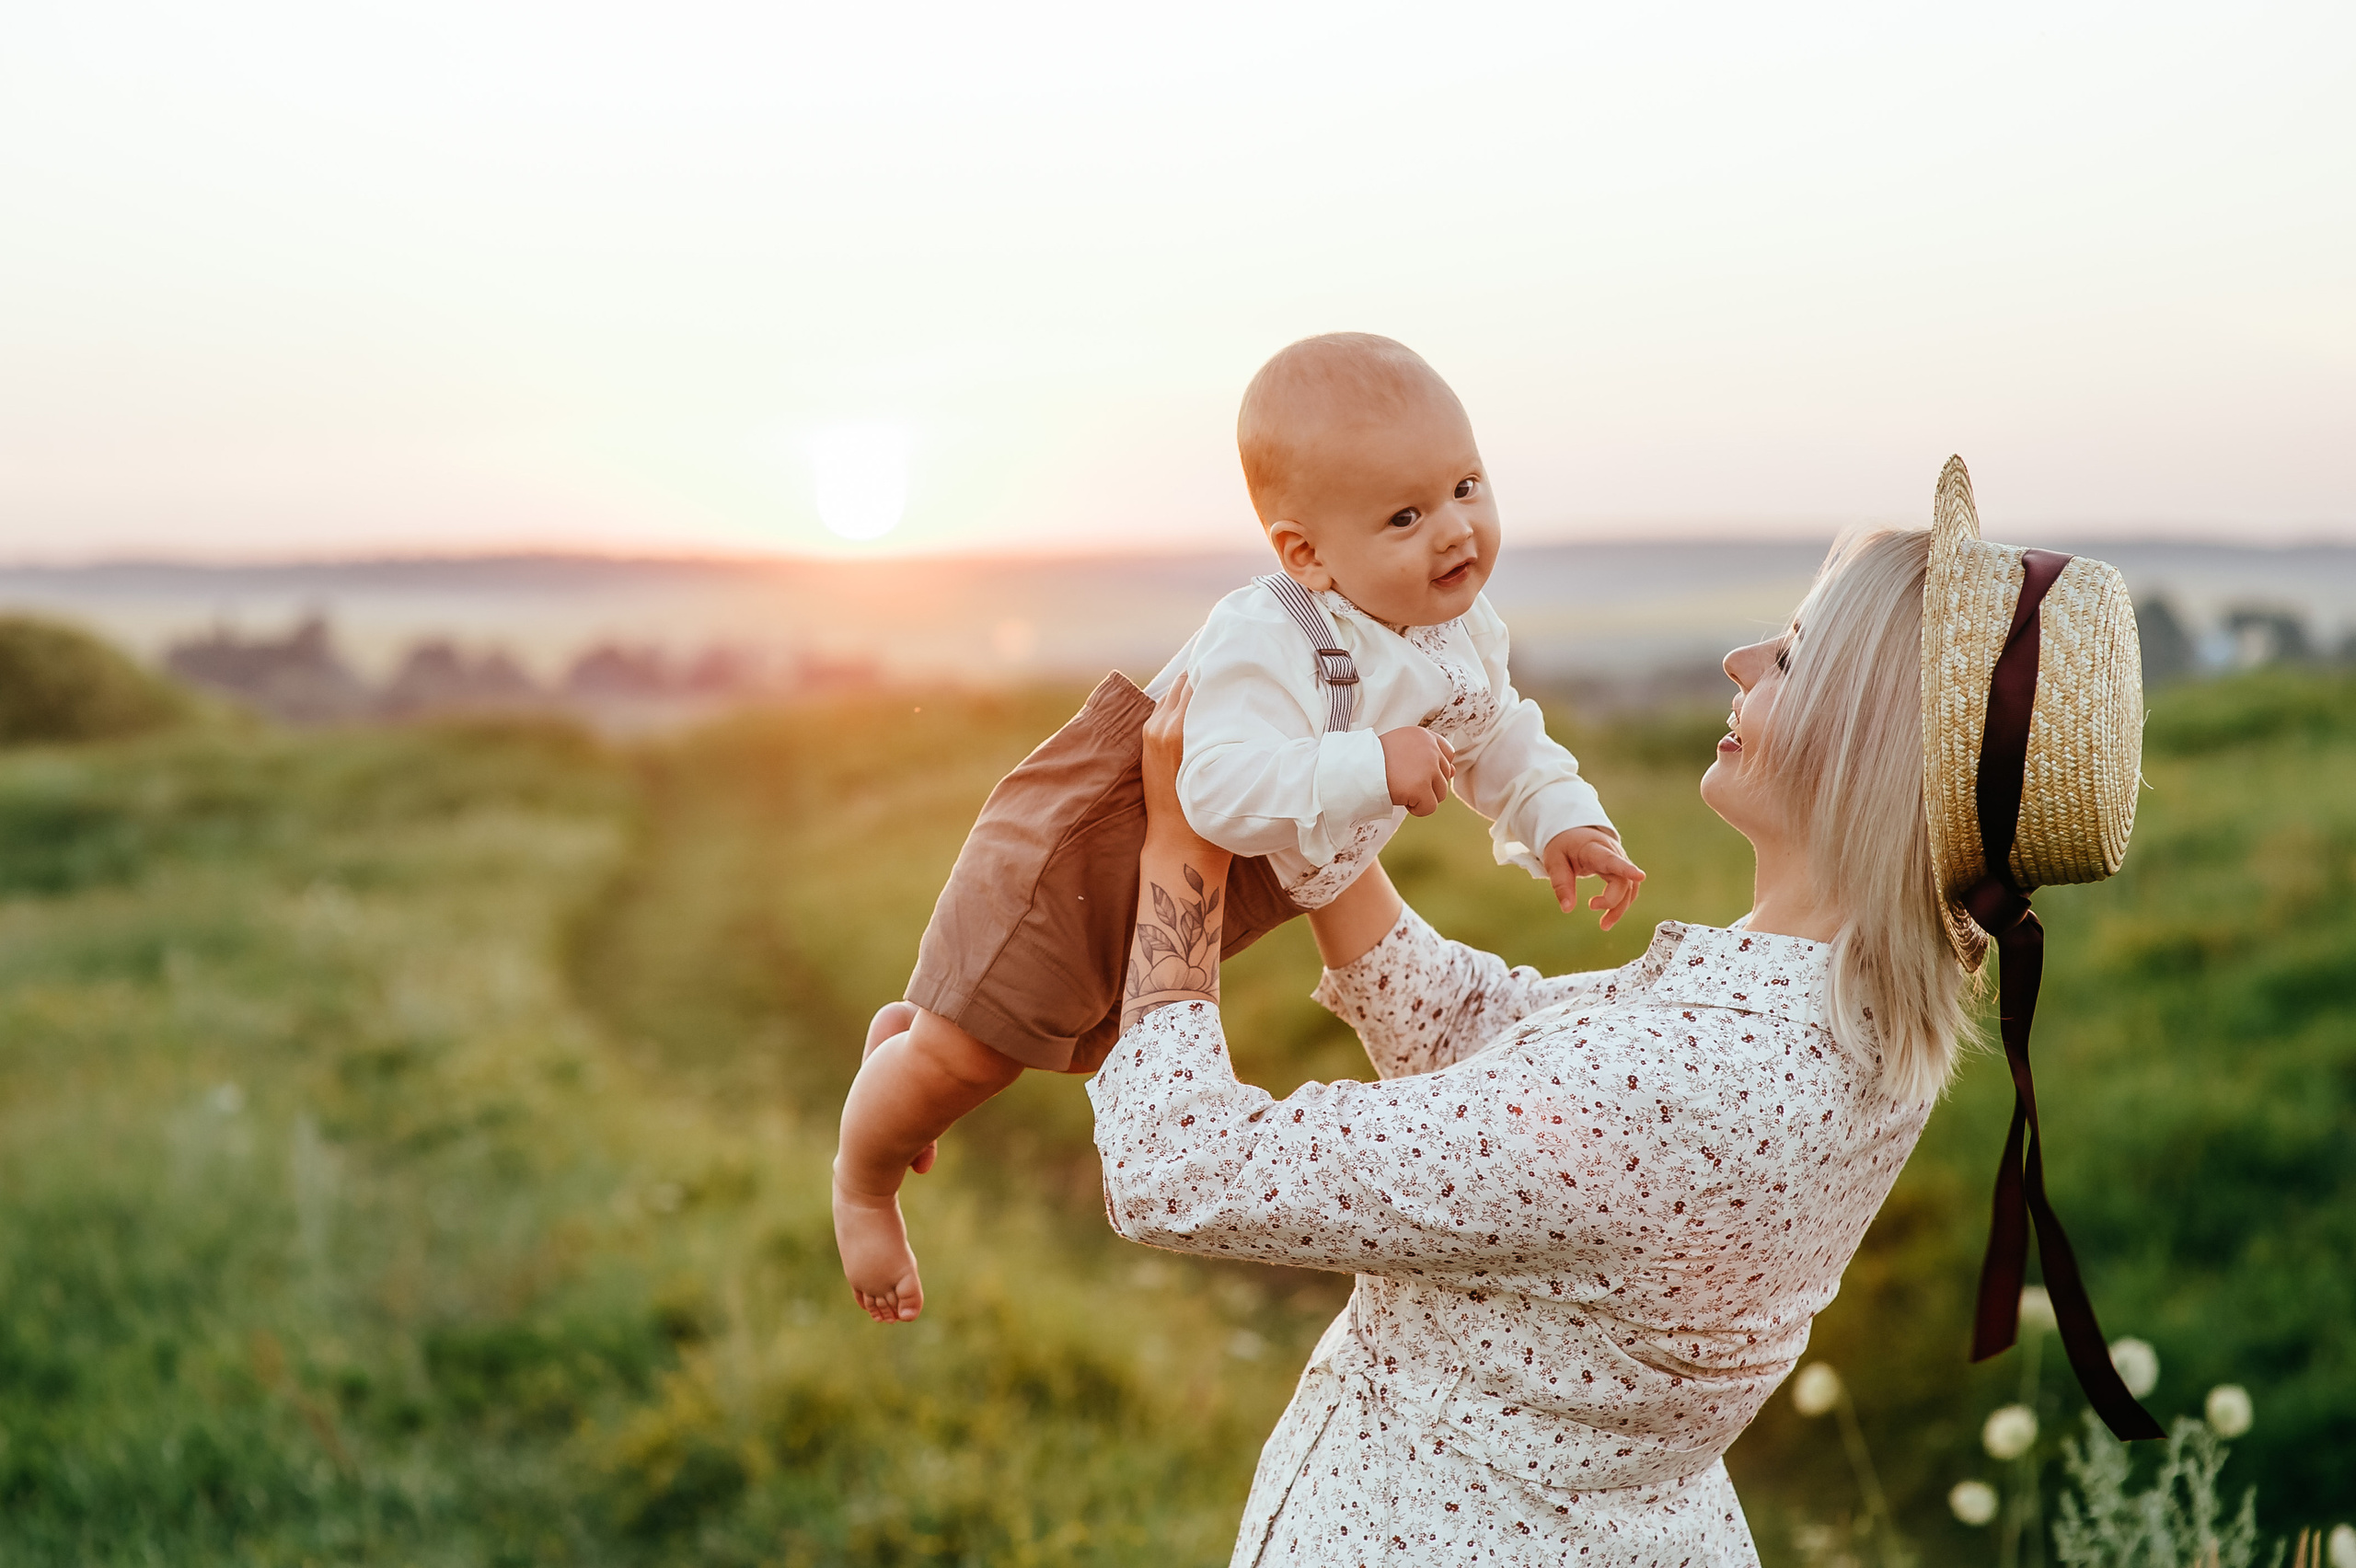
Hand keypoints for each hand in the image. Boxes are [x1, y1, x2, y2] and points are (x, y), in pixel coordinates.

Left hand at [1141, 676, 1225, 861]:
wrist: (1177, 845)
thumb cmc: (1209, 812)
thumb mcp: (1225, 766)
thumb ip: (1225, 730)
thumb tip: (1239, 700)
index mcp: (1178, 729)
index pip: (1197, 681)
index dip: (1217, 669)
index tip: (1236, 661)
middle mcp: (1161, 726)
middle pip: (1184, 682)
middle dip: (1205, 675)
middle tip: (1230, 670)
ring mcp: (1151, 733)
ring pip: (1173, 694)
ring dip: (1193, 690)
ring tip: (1218, 687)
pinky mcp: (1148, 742)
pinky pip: (1166, 709)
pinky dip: (1182, 703)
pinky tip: (1202, 707)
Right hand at [1380, 727, 1454, 815]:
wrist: (1355, 769)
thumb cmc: (1374, 760)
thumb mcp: (1402, 748)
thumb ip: (1429, 756)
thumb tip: (1454, 772)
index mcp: (1424, 735)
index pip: (1447, 754)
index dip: (1433, 769)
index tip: (1415, 772)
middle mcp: (1430, 748)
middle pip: (1444, 777)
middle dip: (1426, 785)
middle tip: (1401, 781)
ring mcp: (1427, 768)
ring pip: (1441, 794)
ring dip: (1422, 797)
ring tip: (1400, 789)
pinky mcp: (1421, 787)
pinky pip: (1430, 808)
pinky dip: (1416, 809)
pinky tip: (1401, 799)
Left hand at [1543, 826, 1645, 931]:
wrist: (1573, 833)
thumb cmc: (1563, 846)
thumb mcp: (1554, 861)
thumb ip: (1561, 884)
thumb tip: (1567, 908)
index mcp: (1594, 849)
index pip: (1612, 859)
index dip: (1626, 868)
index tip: (1639, 876)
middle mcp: (1612, 853)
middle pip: (1621, 880)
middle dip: (1612, 901)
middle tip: (1591, 907)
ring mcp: (1620, 861)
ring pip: (1628, 888)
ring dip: (1619, 908)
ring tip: (1605, 925)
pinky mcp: (1621, 870)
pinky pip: (1628, 889)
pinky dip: (1621, 904)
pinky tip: (1610, 915)